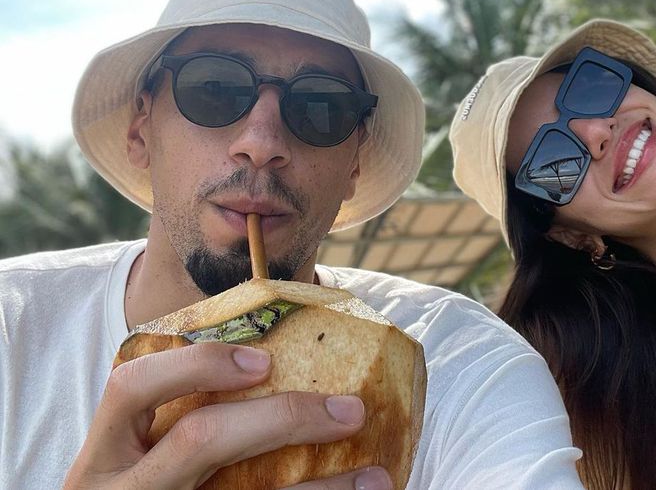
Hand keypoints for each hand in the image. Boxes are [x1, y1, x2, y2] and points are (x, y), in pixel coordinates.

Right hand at [63, 343, 391, 489]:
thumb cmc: (142, 482)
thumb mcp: (136, 452)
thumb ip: (178, 411)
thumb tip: (278, 356)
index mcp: (104, 452)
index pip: (132, 387)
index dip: (198, 365)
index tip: (264, 360)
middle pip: (199, 442)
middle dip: (283, 419)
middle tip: (351, 410)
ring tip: (374, 479)